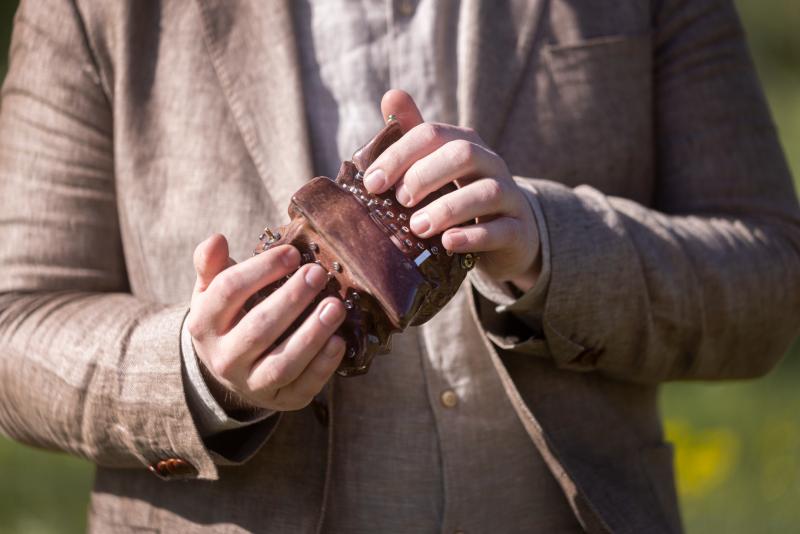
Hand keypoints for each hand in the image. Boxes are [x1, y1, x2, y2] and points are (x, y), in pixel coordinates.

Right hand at [186, 234, 345, 411]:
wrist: (231, 368)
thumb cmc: (229, 315)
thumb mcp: (212, 290)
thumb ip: (211, 264)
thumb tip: (216, 240)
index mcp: (204, 323)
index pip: (229, 292)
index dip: (262, 270)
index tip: (292, 253)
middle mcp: (224, 358)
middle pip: (258, 328)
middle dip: (292, 299)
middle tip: (318, 274)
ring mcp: (252, 383)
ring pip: (282, 363)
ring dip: (312, 334)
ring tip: (336, 306)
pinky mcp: (282, 400)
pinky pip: (303, 386)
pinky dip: (323, 366)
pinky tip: (339, 340)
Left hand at [363, 90, 541, 290]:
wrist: (507, 234)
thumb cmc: (460, 195)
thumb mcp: (436, 167)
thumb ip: (413, 136)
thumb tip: (390, 95)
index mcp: (465, 143)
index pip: (431, 135)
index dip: (398, 156)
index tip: (372, 183)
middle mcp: (490, 163)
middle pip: (462, 154)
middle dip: (425, 175)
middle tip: (400, 201)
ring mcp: (508, 197)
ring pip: (485, 192)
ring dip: (447, 209)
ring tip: (417, 228)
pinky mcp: (518, 230)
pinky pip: (501, 230)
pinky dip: (473, 236)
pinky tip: (449, 243)